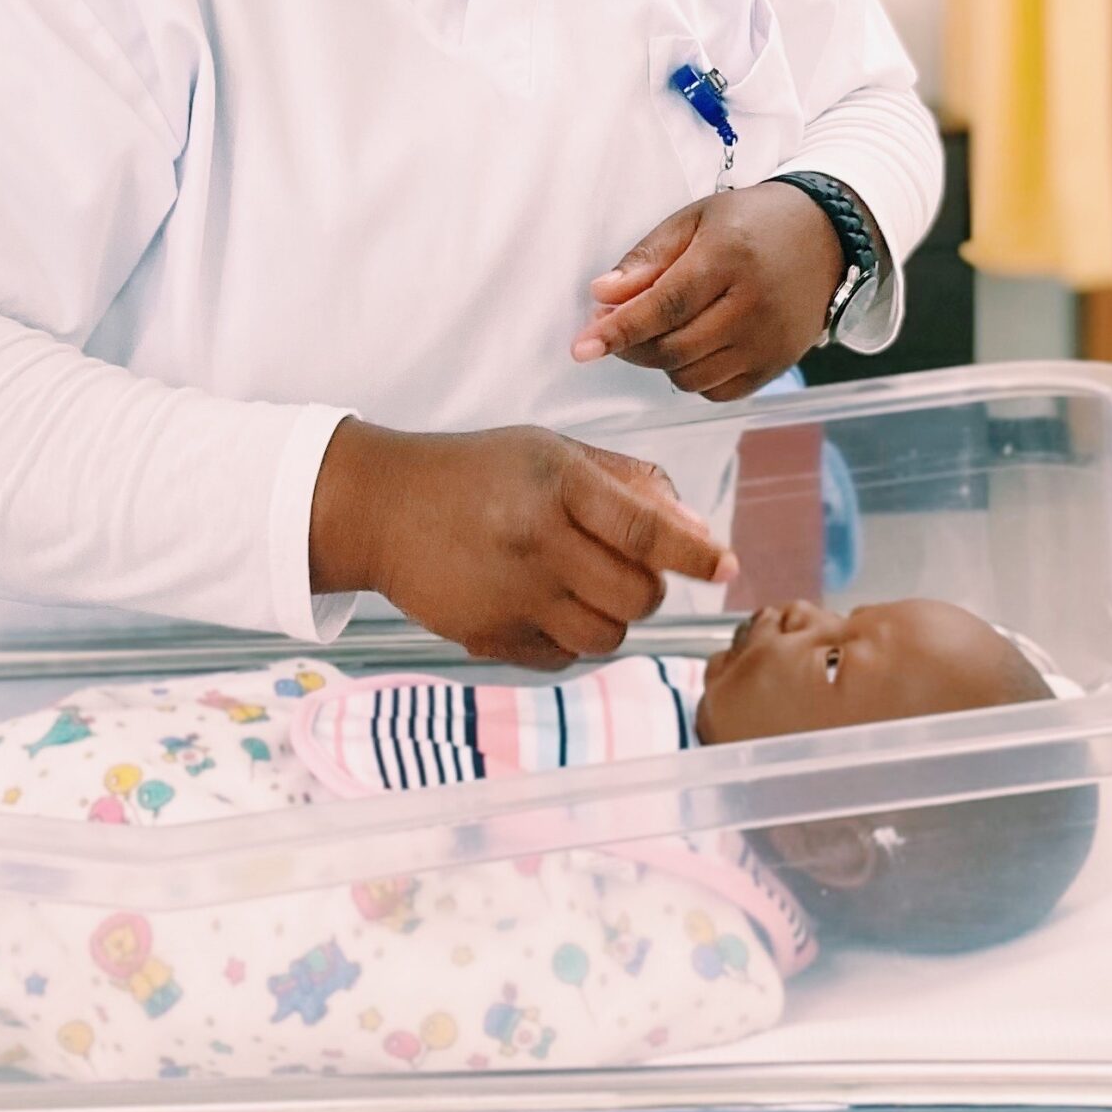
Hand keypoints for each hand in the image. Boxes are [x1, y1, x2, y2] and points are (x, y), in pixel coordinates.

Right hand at [309, 420, 738, 668]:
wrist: (384, 506)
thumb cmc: (481, 473)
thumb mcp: (554, 452)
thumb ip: (631, 487)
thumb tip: (699, 534)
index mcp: (558, 484)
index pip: (645, 531)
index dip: (695, 554)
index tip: (727, 567)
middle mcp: (536, 541)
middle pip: (639, 596)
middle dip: (649, 589)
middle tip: (629, 568)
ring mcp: (511, 595)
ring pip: (608, 637)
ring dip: (613, 617)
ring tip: (582, 584)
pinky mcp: (488, 635)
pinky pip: (563, 658)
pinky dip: (570, 639)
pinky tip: (543, 603)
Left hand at [573, 183, 849, 400]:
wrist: (825, 236)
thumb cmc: (751, 222)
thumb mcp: (695, 220)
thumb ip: (647, 259)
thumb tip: (601, 296)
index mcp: (729, 258)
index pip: (664, 306)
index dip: (618, 330)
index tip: (581, 347)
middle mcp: (753, 306)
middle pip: (672, 349)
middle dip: (630, 346)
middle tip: (613, 326)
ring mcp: (769, 341)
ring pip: (691, 377)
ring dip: (660, 361)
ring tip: (660, 328)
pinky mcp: (778, 365)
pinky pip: (718, 391)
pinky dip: (693, 376)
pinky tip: (693, 345)